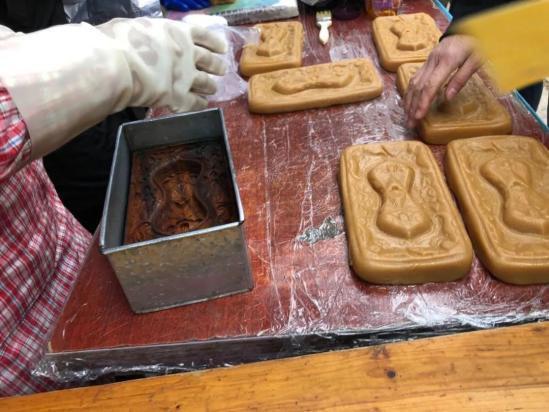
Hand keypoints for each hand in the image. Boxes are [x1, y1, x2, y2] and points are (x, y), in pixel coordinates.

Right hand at [97, 18, 226, 111]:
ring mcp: (186, 76)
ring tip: (214, 89)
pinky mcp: (179, 97)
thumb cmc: (118, 39)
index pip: (203, 35)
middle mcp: (186, 53)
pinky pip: (195, 102)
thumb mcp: (136, 26)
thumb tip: (143, 36)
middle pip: (209, 60)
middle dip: (217, 66)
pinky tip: (204, 105)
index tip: (222, 47)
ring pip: (205, 82)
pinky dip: (201, 104)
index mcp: (177, 32)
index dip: (214, 42)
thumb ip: (148, 33)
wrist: (116, 64)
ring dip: (211, 86)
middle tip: (222, 70)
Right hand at [404, 35, 481, 127]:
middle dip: (413, 106)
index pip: (430, 85)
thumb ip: (461, 79)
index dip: (423, 102)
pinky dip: (410, 92)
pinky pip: (414, 78)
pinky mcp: (426, 62)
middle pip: (418, 86)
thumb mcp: (476, 60)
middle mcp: (433, 60)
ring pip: (413, 82)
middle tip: (410, 123)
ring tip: (407, 116)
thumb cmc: (476, 45)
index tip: (418, 116)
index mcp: (447, 60)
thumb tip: (447, 98)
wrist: (468, 27)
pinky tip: (408, 102)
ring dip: (409, 101)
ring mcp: (428, 60)